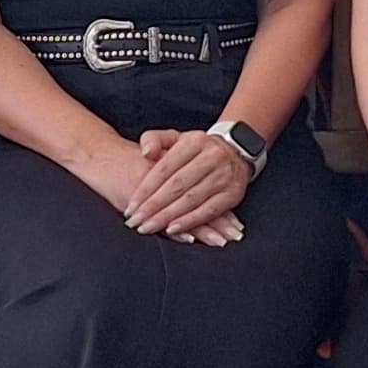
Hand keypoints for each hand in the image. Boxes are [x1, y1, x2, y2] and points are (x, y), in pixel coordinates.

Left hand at [124, 125, 253, 240]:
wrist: (236, 151)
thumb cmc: (196, 150)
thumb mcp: (176, 137)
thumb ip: (154, 139)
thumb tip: (146, 152)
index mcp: (193, 142)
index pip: (165, 168)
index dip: (146, 188)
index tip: (131, 206)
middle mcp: (211, 157)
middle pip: (177, 185)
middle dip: (153, 206)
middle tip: (135, 222)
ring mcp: (224, 176)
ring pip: (191, 200)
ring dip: (167, 216)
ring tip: (148, 227)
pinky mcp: (233, 194)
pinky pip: (209, 211)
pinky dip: (190, 221)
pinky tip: (173, 229)